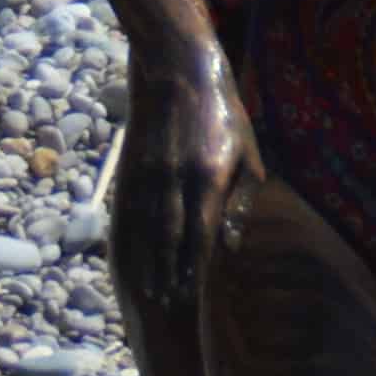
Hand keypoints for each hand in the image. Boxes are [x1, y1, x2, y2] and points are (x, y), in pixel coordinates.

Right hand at [106, 52, 229, 327]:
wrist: (181, 71)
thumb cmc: (225, 115)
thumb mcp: (248, 157)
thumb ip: (239, 203)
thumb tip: (229, 247)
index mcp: (209, 176)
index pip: (200, 232)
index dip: (193, 266)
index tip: (190, 293)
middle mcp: (176, 178)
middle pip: (169, 237)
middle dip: (167, 272)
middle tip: (166, 304)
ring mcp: (151, 172)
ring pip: (145, 227)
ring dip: (145, 261)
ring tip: (146, 290)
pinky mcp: (133, 166)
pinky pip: (130, 210)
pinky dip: (129, 237)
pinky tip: (128, 256)